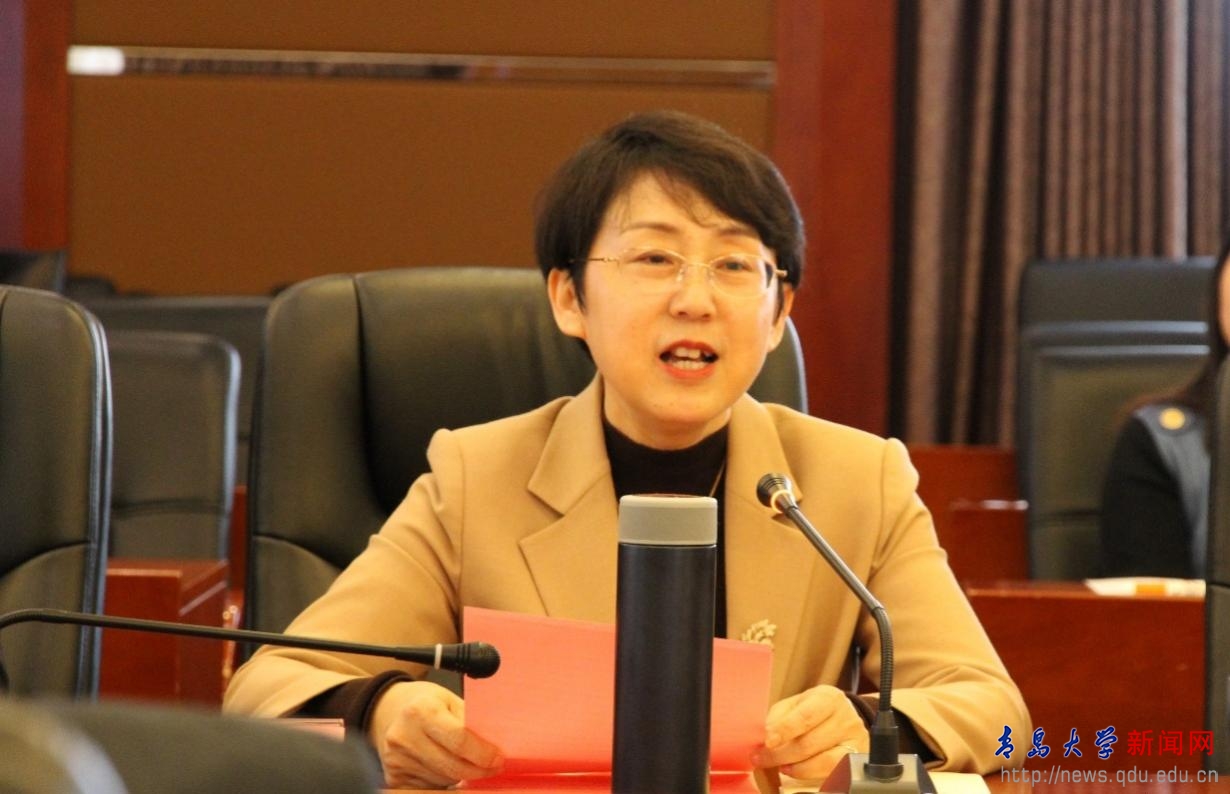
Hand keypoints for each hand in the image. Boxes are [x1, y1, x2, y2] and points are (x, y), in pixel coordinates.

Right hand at [369, 680, 503, 788]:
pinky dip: (444, 782)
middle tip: (492, 767)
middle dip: (478, 770)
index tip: (498, 758)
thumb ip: (470, 721)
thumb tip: (494, 744)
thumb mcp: (450, 701)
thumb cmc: (426, 704)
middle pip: (452, 766)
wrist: (389, 712)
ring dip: (460, 776)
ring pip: (443, 779)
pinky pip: (429, 788)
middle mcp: (405, 736)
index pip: (459, 740)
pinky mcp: (394, 777)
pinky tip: (447, 770)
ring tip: (464, 762)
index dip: (483, 753)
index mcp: (421, 710)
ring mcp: (397, 760)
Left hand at [752, 685, 868, 780]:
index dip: (784, 730)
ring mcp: (855, 741)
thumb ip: (779, 717)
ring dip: (795, 767)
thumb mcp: (796, 704)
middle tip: (761, 758)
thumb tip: (764, 737)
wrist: (844, 717)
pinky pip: (831, 773)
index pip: (805, 716)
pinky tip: (794, 770)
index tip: (767, 741)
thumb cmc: (814, 709)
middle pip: (810, 743)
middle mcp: (846, 719)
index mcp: (828, 698)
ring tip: (779, 765)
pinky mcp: (857, 760)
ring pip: (822, 762)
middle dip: (780, 754)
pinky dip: (809, 774)